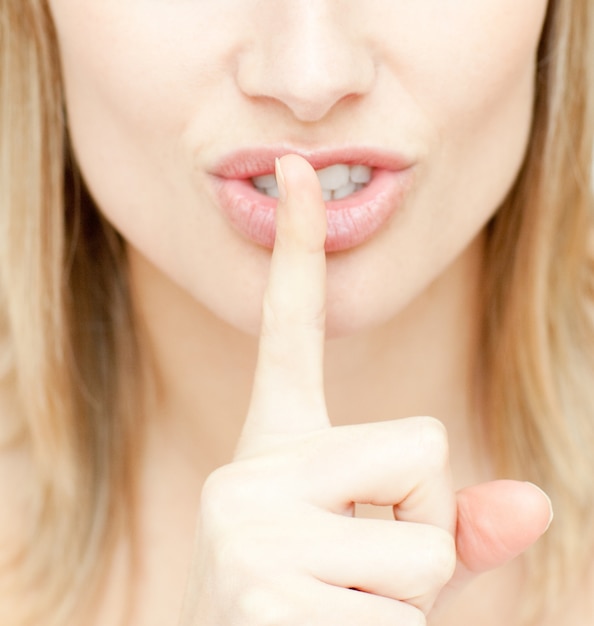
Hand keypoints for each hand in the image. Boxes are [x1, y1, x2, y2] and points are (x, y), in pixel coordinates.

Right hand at [179, 155, 551, 624]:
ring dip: (404, 590)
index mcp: (278, 445)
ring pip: (423, 538)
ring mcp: (249, 527)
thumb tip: (536, 505)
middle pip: (420, 440)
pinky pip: (402, 609)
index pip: (291, 328)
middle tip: (353, 568)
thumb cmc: (319, 610)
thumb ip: (455, 525)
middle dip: (418, 519)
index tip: (293, 168)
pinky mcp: (262, 592)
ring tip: (336, 607)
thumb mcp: (387, 562)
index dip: (299, 251)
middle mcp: (251, 468)